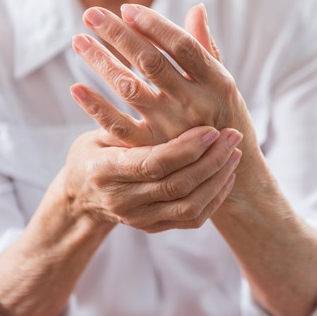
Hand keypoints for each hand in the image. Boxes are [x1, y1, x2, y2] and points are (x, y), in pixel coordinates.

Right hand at [64, 125, 241, 232]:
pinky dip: (214, 198)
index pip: (154, 163)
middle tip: (232, 136)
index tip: (212, 129)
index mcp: (106, 171)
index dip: (186, 148)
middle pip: (177, 185)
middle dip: (211, 160)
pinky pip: (192, 218)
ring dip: (218, 180)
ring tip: (235, 153)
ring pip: (189, 206)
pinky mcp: (154, 228)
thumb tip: (152, 88)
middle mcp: (123, 201)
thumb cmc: (93, 153)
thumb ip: (127, 120)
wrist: (81, 197)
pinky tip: (227, 175)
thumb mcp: (98, 133)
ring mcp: (139, 219)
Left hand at [69, 4, 256, 154]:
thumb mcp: (222, 84)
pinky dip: (96, 108)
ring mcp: (172, 129)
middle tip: (91, 14)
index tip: (126, 8)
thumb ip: (205, 48)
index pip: (182, 46)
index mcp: (216, 82)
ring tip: (79, 41)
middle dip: (119, 35)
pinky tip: (76, 88)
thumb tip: (196, 8)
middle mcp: (195, 104)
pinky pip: (119, 127)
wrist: (230, 170)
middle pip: (151, 62)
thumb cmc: (224, 116)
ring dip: (101, 62)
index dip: (154, 25)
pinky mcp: (153, 149)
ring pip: (130, 88)